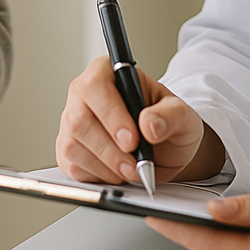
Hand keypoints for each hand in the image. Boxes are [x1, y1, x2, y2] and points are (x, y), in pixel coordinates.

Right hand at [56, 55, 224, 185]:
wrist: (164, 149)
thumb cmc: (167, 122)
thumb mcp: (182, 114)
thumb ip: (171, 115)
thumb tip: (149, 124)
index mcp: (107, 72)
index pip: (95, 86)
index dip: (111, 114)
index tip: (132, 140)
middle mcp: (83, 95)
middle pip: (79, 121)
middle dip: (109, 150)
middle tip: (135, 165)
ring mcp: (71, 123)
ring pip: (73, 147)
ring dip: (106, 166)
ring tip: (132, 170)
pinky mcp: (67, 150)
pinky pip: (73, 167)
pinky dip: (98, 176)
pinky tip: (118, 173)